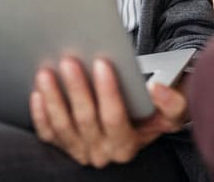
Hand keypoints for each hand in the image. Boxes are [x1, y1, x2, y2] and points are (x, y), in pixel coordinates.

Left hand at [30, 57, 186, 167]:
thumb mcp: (176, 109)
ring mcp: (80, 151)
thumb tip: (156, 90)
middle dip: (76, 89)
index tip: (101, 62)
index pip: (115, 118)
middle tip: (69, 61)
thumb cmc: (156, 111)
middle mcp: (102, 153)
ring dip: (53, 99)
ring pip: (63, 127)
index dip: (107, 91)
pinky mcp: (63, 145)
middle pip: (85, 120)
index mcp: (127, 145)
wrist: (140, 121)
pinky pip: (48, 134)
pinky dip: (41, 114)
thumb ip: (173, 102)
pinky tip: (37, 93)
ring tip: (47, 72)